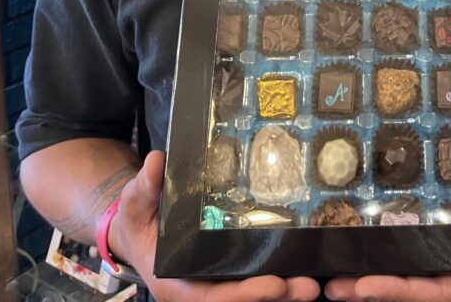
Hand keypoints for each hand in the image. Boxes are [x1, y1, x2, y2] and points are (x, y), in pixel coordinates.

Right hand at [109, 151, 320, 301]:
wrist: (141, 227)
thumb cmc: (139, 217)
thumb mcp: (137, 202)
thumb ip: (145, 187)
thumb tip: (156, 163)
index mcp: (176, 284)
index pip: (214, 296)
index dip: (245, 294)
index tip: (274, 284)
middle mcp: (198, 288)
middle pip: (240, 300)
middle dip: (275, 296)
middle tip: (308, 286)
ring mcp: (215, 281)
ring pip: (251, 292)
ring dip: (282, 292)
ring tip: (313, 283)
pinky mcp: (227, 270)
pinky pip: (252, 278)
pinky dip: (276, 275)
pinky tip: (303, 266)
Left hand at [324, 134, 450, 301]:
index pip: (438, 293)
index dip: (403, 291)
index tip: (368, 284)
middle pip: (413, 295)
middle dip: (373, 290)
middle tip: (334, 284)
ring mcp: (448, 280)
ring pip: (407, 285)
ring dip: (370, 282)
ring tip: (330, 277)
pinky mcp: (439, 268)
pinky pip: (410, 270)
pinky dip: (384, 265)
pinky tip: (352, 255)